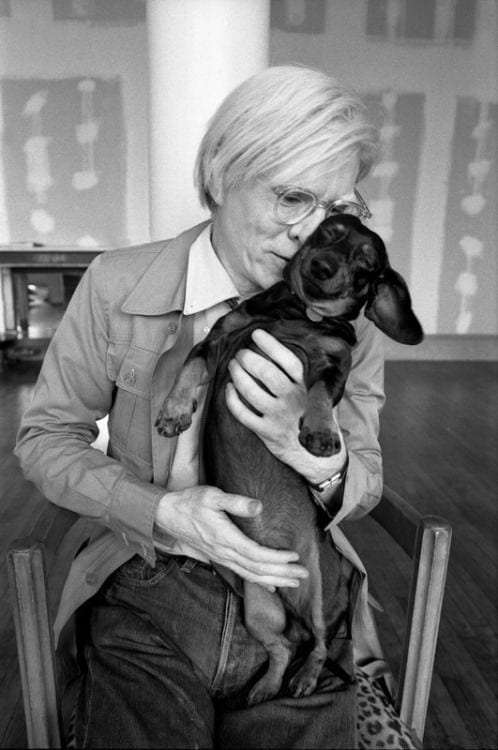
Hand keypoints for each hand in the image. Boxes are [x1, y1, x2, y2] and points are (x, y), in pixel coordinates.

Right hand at [155, 486, 308, 588]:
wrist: (168, 515)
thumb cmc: (191, 502)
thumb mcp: (212, 495)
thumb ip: (236, 502)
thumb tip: (259, 506)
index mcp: (225, 538)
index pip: (255, 553)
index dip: (276, 558)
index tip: (294, 556)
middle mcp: (224, 552)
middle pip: (257, 568)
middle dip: (282, 573)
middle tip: (304, 575)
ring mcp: (221, 557)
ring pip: (251, 575)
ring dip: (274, 580)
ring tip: (294, 583)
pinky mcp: (220, 558)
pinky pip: (242, 574)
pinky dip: (258, 581)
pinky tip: (271, 586)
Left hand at [225, 328, 347, 483]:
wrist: (318, 457)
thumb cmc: (313, 419)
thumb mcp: (319, 396)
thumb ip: (308, 376)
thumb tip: (290, 349)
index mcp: (306, 388)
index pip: (288, 361)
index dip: (271, 345)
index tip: (257, 334)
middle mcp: (293, 400)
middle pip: (267, 374)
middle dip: (249, 359)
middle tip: (241, 353)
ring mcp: (278, 417)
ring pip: (251, 392)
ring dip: (238, 375)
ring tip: (233, 366)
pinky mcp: (266, 432)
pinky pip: (243, 414)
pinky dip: (232, 399)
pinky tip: (229, 389)